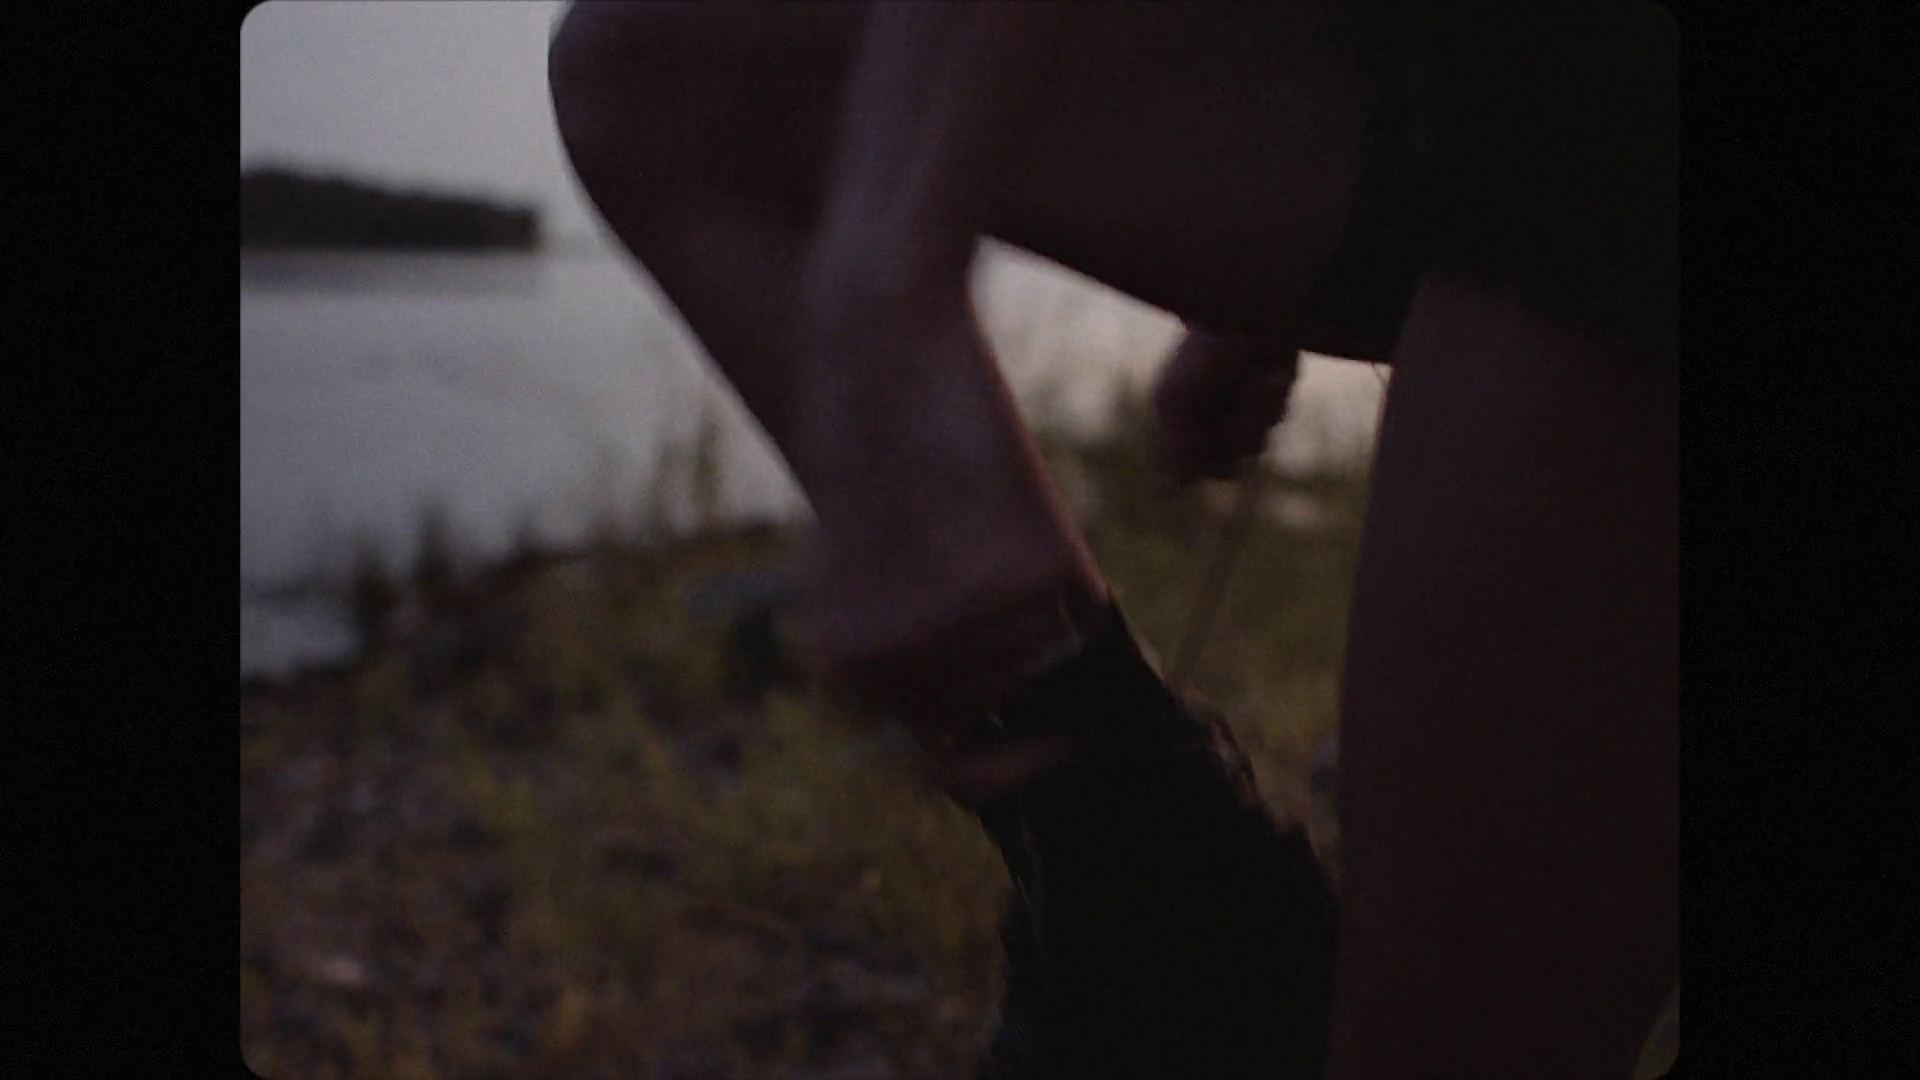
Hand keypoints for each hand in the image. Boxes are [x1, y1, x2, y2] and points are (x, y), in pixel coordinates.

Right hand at [1151, 328, 1299, 485]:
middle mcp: (1216, 421)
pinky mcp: (1274, 392)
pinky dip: (1271, 395)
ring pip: (1256, 443)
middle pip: (1229, 467)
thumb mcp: (1178, 398)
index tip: (1203, 433)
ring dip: (1253, 414)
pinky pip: (1278, 415)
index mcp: (1187, 422)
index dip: (1202, 460)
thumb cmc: (1202, 351)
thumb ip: (1176, 447)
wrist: (1244, 307)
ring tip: (1248, 378)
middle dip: (1231, 438)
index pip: (1198, 470)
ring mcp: (1247, 409)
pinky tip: (1267, 372)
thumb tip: (1169, 493)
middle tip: (1226, 404)